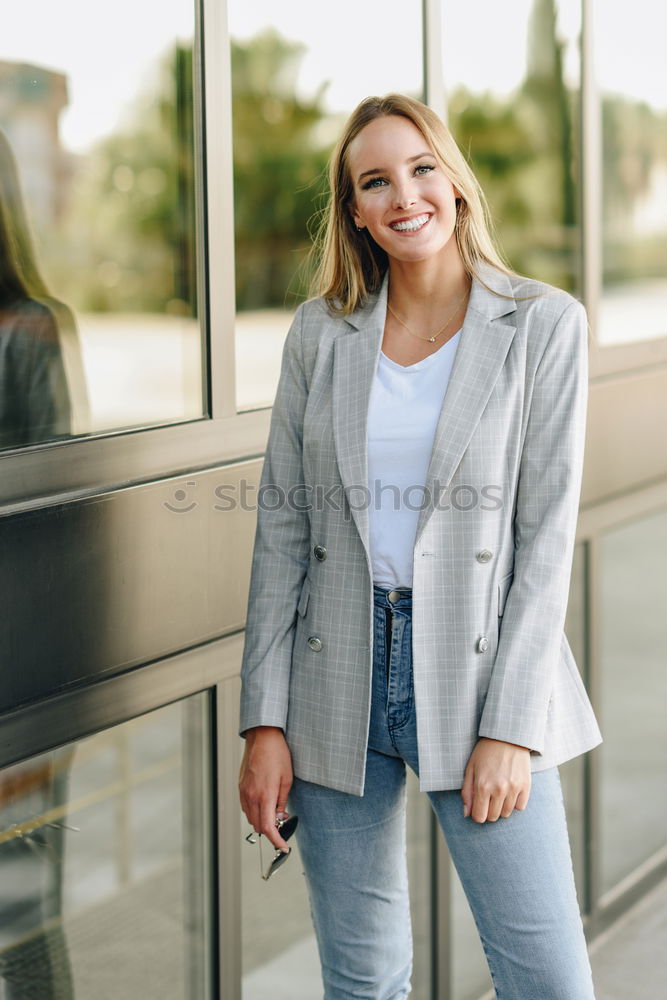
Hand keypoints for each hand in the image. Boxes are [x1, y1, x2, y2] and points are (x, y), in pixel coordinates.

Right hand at [239, 726, 293, 850]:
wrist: (263, 737)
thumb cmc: (277, 754)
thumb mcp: (287, 779)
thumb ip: (282, 802)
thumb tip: (280, 817)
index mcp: (265, 796)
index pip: (268, 828)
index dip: (276, 841)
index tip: (283, 846)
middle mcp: (251, 796)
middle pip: (258, 826)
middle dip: (271, 831)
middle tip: (283, 825)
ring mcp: (243, 792)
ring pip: (251, 818)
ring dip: (262, 821)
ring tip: (275, 812)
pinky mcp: (240, 787)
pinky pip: (246, 807)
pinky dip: (255, 811)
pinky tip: (264, 804)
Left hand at [461, 738, 530, 822]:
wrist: (507, 736)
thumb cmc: (485, 752)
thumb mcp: (470, 768)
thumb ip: (467, 792)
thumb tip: (467, 814)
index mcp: (482, 786)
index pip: (480, 817)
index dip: (477, 814)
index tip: (478, 808)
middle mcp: (499, 789)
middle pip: (493, 817)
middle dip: (489, 811)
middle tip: (488, 798)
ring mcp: (514, 788)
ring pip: (506, 813)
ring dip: (501, 807)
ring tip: (499, 793)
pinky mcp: (526, 786)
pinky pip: (520, 807)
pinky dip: (514, 803)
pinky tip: (510, 791)